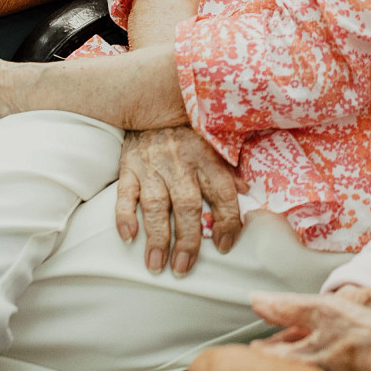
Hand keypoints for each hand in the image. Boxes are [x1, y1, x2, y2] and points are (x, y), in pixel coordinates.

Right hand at [116, 125, 242, 274]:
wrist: (151, 103)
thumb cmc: (188, 131)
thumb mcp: (213, 144)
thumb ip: (227, 169)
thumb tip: (246, 191)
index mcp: (206, 158)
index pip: (222, 193)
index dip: (227, 221)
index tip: (225, 246)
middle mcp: (180, 163)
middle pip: (187, 206)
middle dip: (187, 240)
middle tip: (183, 268)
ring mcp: (152, 166)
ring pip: (155, 205)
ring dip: (156, 237)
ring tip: (156, 264)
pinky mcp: (128, 167)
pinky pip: (124, 194)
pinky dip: (124, 216)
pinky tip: (128, 236)